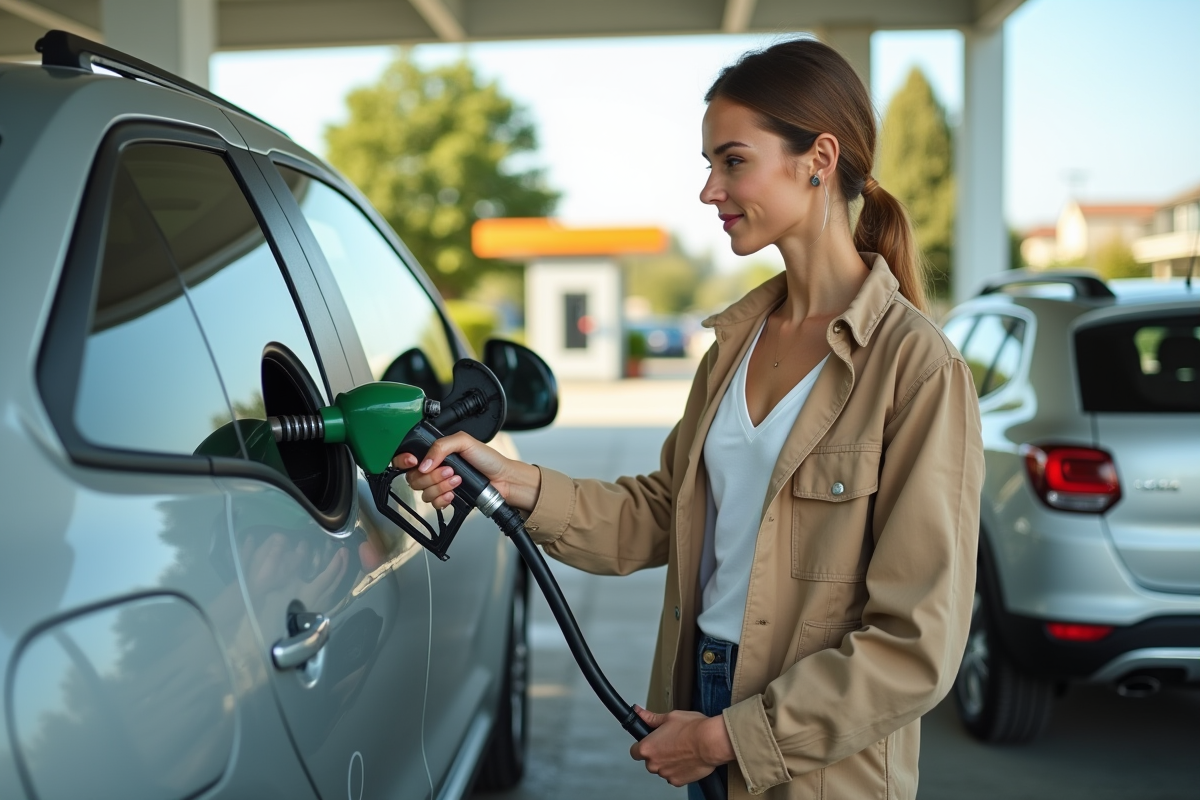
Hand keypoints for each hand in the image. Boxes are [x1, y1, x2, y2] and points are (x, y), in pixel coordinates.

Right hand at [393, 431, 541, 511]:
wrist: (503, 480)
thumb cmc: (488, 459)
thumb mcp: (464, 441)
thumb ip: (441, 446)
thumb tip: (424, 463)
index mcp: (435, 452)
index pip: (407, 457)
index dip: (404, 461)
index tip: (414, 461)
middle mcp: (434, 467)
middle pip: (414, 477)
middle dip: (432, 476)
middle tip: (450, 471)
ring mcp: (439, 484)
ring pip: (423, 492)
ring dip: (440, 487)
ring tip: (457, 480)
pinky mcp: (446, 497)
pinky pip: (433, 504)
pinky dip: (443, 499)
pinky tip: (454, 493)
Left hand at [629, 706, 735, 786]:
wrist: (710, 742)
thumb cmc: (692, 729)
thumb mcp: (669, 717)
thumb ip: (651, 718)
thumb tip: (639, 712)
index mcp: (647, 748)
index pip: (635, 751)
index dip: (642, 745)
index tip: (650, 742)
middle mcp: (654, 764)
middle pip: (649, 761)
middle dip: (657, 754)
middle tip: (670, 743)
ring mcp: (665, 774)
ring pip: (662, 769)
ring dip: (668, 762)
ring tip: (681, 750)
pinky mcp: (678, 781)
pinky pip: (674, 776)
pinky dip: (678, 770)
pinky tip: (686, 759)